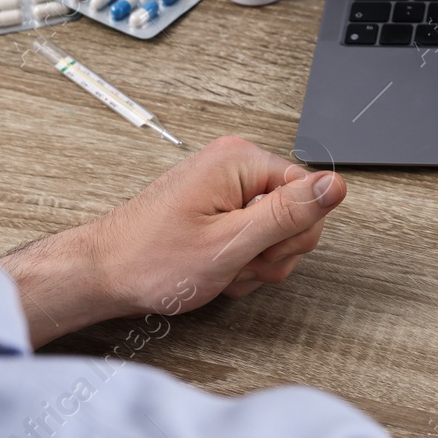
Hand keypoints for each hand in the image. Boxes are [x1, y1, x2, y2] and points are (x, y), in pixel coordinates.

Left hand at [0, 137, 345, 346]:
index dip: (290, 233)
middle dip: (270, 251)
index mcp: (240, 161)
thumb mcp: (230, 243)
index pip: (308, 194)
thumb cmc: (151, 260)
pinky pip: (253, 237)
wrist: (103, 276)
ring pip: (275, 232)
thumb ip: (289, 213)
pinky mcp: (218, 207)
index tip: (255, 249)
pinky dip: (238, 262)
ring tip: (218, 267)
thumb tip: (334, 186)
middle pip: (295, 213)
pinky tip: (212, 268)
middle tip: (233, 261)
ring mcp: (225, 187)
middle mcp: (233, 166)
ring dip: (253, 262)